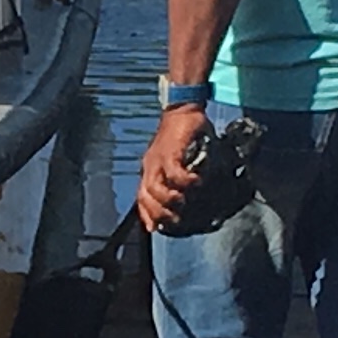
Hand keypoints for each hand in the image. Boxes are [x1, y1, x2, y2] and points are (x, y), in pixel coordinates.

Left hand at [137, 103, 211, 233]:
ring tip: (183, 200)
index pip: (141, 197)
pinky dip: (185, 181)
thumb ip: (178, 174)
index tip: (156, 229)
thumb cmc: (182, 133)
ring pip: (155, 188)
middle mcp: (150, 165)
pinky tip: (196, 181)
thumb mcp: (177, 157)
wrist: (183, 109)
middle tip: (176, 218)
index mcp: (150, 168)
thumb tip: (190, 191)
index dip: (147, 215)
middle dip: (159, 212)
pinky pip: (174, 173)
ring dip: (169, 198)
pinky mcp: (170, 151)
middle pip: (145, 197)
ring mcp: (158, 158)